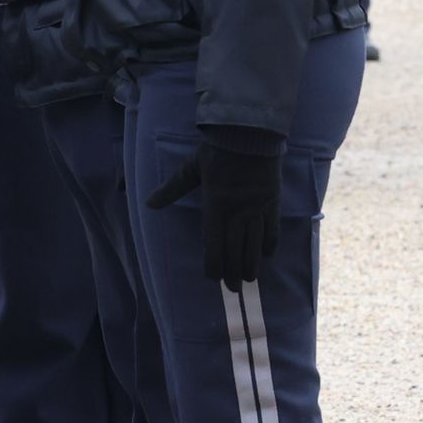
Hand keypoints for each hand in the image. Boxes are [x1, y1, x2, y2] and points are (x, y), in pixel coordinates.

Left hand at [148, 127, 286, 286]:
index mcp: (215, 207)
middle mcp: (237, 213)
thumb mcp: (191, 168)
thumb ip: (172, 189)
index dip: (213, 265)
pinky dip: (270, 244)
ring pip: (255, 245)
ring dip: (251, 264)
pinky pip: (273, 230)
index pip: (213, 245)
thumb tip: (150, 203)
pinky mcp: (272, 203)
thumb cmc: (217, 150)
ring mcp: (257, 209)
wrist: (249, 134)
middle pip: (235, 251)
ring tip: (249, 279)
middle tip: (233, 288)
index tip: (213, 277)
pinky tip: (266, 256)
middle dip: (233, 272)